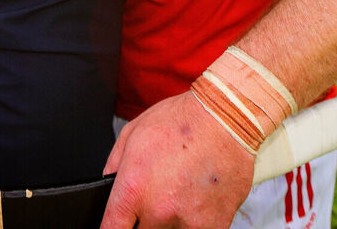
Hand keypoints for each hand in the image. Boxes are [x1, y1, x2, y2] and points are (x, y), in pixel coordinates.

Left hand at [100, 92, 253, 228]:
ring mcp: (187, 221)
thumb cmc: (182, 120)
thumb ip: (114, 167)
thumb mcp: (133, 133)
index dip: (114, 228)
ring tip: (181, 191)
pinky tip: (199, 196)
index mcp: (133, 188)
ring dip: (172, 218)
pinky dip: (195, 219)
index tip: (121, 224)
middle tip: (159, 192)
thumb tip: (108, 189)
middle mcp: (158, 210)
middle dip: (146, 217)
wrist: (228, 118)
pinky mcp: (214, 225)